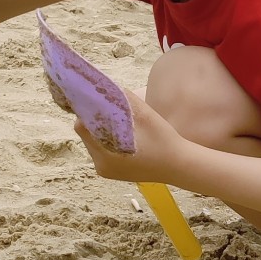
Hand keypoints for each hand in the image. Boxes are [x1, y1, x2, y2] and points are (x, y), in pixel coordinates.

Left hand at [71, 88, 190, 184]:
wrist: (179, 165)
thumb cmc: (163, 139)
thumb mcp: (144, 114)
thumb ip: (122, 99)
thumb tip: (105, 86)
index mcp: (105, 152)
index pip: (81, 126)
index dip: (87, 112)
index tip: (99, 103)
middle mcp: (100, 164)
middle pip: (86, 135)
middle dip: (95, 122)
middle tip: (113, 113)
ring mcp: (105, 171)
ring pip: (93, 143)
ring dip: (101, 132)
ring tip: (121, 128)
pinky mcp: (112, 173)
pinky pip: (102, 153)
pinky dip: (107, 144)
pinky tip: (124, 141)